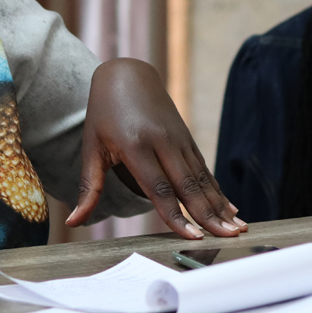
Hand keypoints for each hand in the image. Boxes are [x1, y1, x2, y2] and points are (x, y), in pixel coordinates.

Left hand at [66, 58, 246, 238]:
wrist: (127, 74)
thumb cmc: (104, 113)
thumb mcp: (91, 148)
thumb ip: (89, 188)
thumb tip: (74, 222)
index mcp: (136, 146)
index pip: (159, 189)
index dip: (177, 215)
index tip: (193, 237)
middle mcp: (162, 142)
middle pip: (188, 186)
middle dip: (210, 215)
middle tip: (229, 238)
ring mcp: (178, 139)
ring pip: (202, 178)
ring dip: (220, 206)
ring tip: (238, 229)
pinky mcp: (186, 138)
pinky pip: (204, 169)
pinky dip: (218, 190)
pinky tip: (232, 209)